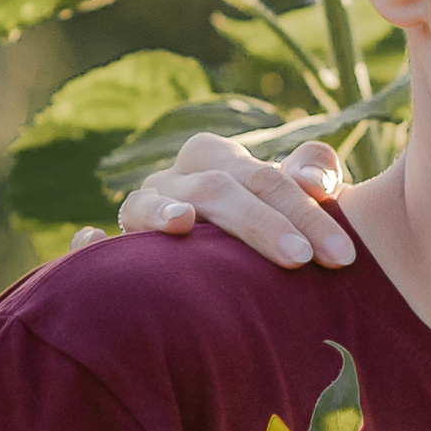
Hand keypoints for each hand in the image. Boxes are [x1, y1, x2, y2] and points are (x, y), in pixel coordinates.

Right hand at [78, 130, 356, 269]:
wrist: (215, 268)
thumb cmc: (269, 235)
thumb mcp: (296, 207)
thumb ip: (314, 181)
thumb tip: (318, 179)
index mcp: (221, 161)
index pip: (266, 178)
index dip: (305, 210)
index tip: (342, 254)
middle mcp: (178, 180)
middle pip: (217, 189)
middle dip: (262, 224)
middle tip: (301, 259)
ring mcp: (142, 211)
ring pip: (148, 203)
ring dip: (163, 212)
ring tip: (182, 224)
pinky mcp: (112, 251)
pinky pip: (93, 247)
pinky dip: (87, 245)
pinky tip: (88, 241)